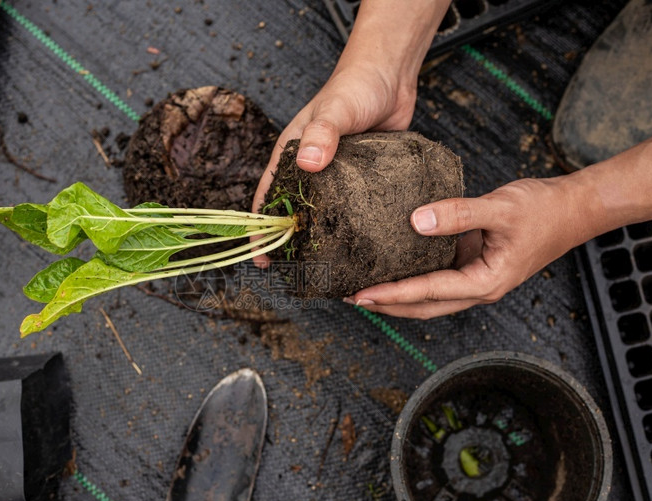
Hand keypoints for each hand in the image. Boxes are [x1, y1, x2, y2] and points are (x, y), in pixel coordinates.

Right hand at [252, 0, 450, 266]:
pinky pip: (355, 208)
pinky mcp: (364, 179)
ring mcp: (338, 176)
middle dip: (291, 242)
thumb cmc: (354, 87)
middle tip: (296, 274)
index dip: (261, 229)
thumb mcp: (335, 110)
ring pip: (325, 214)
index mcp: (292, 154)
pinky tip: (364, 247)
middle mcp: (311, 169)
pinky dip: (354, 226)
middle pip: (295, 211)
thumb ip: (321, 134)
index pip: (268, 196)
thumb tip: (307, 163)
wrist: (391, 74)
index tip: (260, 259)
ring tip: (329, 269)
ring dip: (324, 238)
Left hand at [344, 177, 594, 318]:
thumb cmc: (543, 210)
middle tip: (349, 297)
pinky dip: (412, 276)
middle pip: (422, 306)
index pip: (428, 293)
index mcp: (485, 282)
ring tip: (361, 288)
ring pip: (428, 296)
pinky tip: (391, 264)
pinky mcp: (473, 265)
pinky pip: (436, 277)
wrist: (574, 208)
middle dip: (386, 305)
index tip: (361, 294)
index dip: (392, 295)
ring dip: (396, 295)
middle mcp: (477, 288)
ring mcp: (474, 279)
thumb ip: (458, 214)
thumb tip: (416, 220)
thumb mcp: (500, 208)